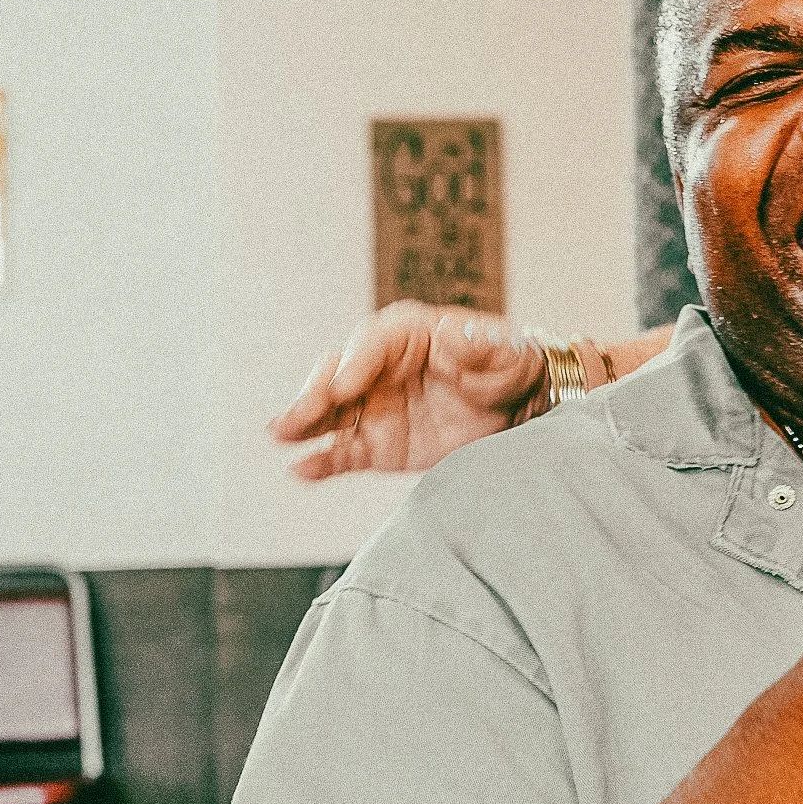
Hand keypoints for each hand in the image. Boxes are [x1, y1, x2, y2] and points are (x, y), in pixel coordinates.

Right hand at [268, 301, 544, 479]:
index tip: (346, 386)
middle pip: (338, 374)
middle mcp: (380, 367)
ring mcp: (374, 406)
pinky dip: (321, 462)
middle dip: (317, 393)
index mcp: (410, 333)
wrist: (521, 407)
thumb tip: (453, 332)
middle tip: (299, 416)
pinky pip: (342, 452)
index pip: (374, 342)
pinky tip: (302, 470)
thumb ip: (481, 343)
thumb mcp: (506, 351)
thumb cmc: (510, 366)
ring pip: (329, 413)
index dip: (358, 362)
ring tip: (281, 435)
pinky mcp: (376, 443)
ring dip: (303, 423)